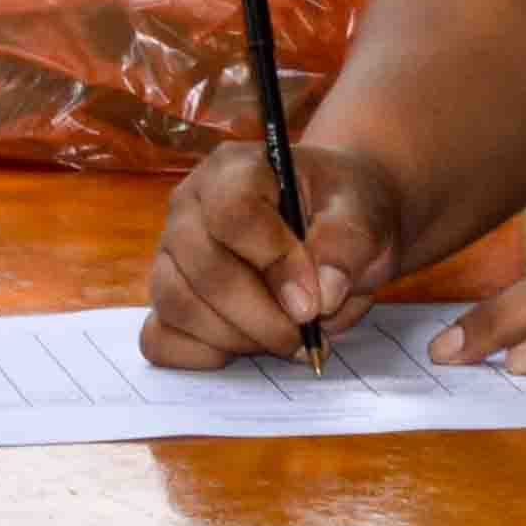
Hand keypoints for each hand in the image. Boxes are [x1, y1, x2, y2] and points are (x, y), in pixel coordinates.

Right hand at [143, 137, 422, 370]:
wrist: (335, 228)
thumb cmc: (343, 213)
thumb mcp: (364, 216)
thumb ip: (346, 247)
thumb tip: (322, 296)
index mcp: (235, 170)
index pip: (233, 213)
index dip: (274, 263)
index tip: (314, 302)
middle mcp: (189, 207)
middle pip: (203, 268)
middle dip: (260, 316)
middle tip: (306, 333)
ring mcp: (170, 254)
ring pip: (177, 305)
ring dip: (237, 338)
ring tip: (285, 339)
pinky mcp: (168, 299)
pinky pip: (161, 340)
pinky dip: (203, 355)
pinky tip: (247, 348)